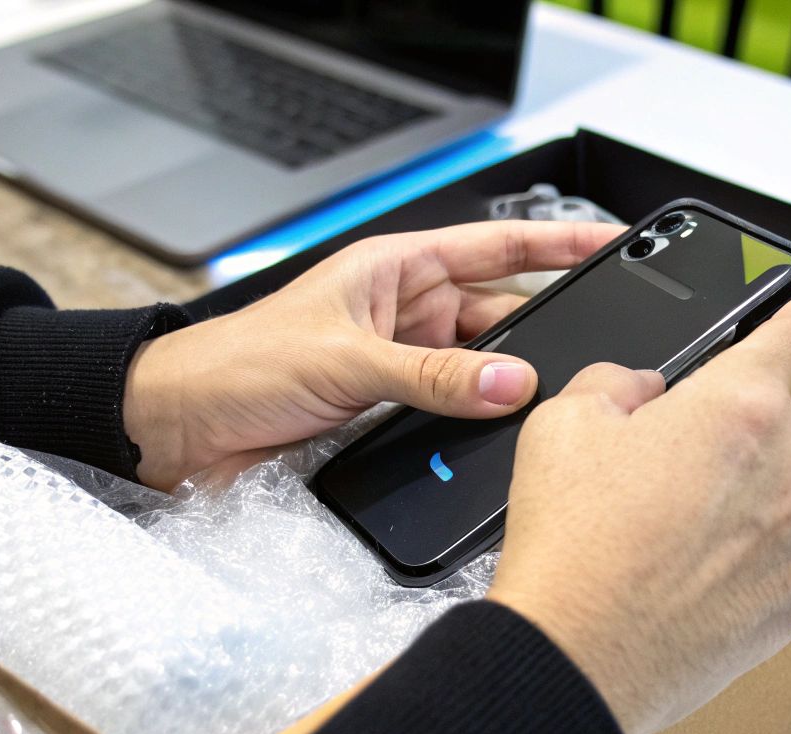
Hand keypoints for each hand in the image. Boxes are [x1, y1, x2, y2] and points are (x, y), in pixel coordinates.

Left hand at [122, 220, 622, 489]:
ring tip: (549, 401)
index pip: (495, 246)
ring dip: (504, 385)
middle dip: (541, 332)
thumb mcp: (346, 362)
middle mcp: (402, 310)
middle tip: (593, 352)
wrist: (179, 427)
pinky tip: (498, 434)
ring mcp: (397, 361)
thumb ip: (434, 375)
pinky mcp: (386, 408)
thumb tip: (510, 381)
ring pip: (478, 367)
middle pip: (499, 313)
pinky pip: (449, 407)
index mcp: (393, 268)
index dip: (556, 242)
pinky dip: (473, 420)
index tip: (611, 243)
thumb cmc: (235, 364)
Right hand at [487, 295, 790, 733]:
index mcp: (743, 406)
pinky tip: (707, 557)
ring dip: (782, 468)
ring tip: (710, 495)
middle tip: (777, 386)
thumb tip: (644, 392)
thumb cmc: (572, 548)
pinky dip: (767, 539)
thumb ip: (619, 382)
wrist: (576, 660)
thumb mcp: (564, 422)